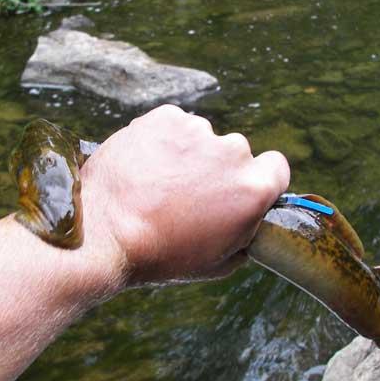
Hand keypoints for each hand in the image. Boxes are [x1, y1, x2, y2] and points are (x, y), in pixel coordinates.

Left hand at [80, 105, 289, 284]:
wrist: (104, 233)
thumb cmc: (161, 254)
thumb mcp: (219, 263)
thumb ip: (247, 233)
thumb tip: (250, 219)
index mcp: (254, 187)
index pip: (275, 167)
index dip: (258, 179)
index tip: (236, 190)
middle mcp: (232, 150)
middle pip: (235, 152)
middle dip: (217, 169)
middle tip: (185, 194)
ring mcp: (196, 130)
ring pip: (201, 138)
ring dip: (187, 154)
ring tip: (156, 183)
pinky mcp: (164, 117)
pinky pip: (172, 125)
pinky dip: (162, 140)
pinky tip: (144, 166)